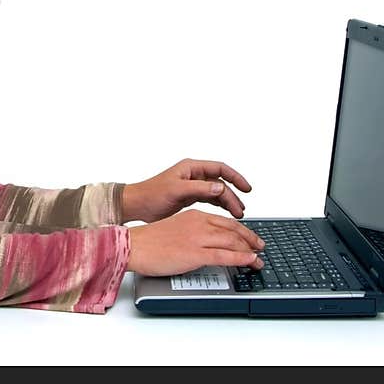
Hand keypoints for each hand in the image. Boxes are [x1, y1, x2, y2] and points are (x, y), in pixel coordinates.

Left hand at [121, 158, 251, 223]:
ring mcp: (192, 186)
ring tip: (237, 215)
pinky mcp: (189, 197)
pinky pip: (210, 200)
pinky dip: (219, 206)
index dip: (235, 177)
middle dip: (233, 195)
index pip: (220, 168)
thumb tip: (221, 186)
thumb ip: (199, 188)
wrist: (137, 205)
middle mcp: (193, 175)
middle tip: (240, 210)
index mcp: (191, 167)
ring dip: (228, 202)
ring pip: (217, 192)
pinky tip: (226, 215)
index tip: (246, 189)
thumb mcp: (176, 190)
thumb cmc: (151, 194)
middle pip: (221, 182)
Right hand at [126, 209, 264, 275]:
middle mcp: (199, 223)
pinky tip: (250, 261)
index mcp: (194, 216)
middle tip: (260, 246)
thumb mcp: (175, 228)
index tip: (249, 237)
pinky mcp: (196, 253)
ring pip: (232, 242)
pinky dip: (242, 258)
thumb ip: (192, 232)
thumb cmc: (149, 240)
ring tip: (258, 259)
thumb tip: (205, 244)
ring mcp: (198, 238)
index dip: (241, 230)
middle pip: (233, 230)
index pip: (224, 221)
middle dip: (250, 239)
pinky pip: (226, 256)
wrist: (134, 245)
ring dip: (250, 251)